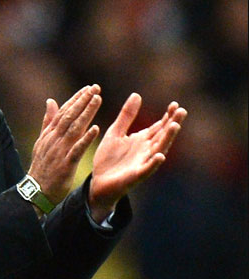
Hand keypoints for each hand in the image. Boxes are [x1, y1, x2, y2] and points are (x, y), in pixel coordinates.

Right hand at [28, 85, 101, 204]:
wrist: (36, 191)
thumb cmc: (42, 167)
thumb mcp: (42, 142)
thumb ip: (47, 122)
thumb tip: (50, 101)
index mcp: (49, 134)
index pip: (63, 112)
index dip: (76, 99)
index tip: (88, 88)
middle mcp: (54, 140)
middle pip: (69, 116)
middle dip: (83, 101)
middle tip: (95, 88)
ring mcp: (59, 151)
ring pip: (74, 128)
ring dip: (86, 113)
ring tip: (97, 100)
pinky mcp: (65, 164)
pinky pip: (77, 149)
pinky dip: (85, 138)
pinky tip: (95, 128)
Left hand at [88, 93, 186, 222]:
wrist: (98, 183)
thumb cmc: (108, 159)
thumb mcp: (115, 133)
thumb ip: (126, 116)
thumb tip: (137, 94)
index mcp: (142, 140)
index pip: (159, 126)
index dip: (168, 116)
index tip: (175, 104)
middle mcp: (146, 151)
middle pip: (163, 135)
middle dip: (172, 123)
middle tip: (181, 111)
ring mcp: (142, 163)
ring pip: (158, 149)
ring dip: (167, 139)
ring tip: (175, 126)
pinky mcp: (135, 176)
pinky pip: (146, 169)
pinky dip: (154, 163)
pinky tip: (160, 156)